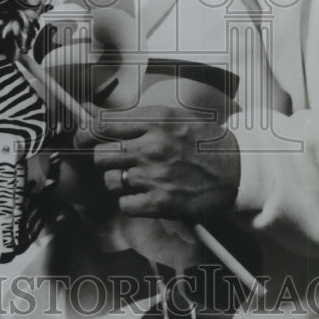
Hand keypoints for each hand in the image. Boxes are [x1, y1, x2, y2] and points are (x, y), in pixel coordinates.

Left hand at [74, 105, 240, 223]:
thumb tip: (90, 114)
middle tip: (119, 159)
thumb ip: (132, 118)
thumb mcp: (171, 117)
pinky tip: (146, 193)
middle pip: (101, 155)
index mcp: (156, 120)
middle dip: (106, 158)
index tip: (80, 137)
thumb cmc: (202, 141)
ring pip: (111, 180)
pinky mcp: (162, 203)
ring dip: (119, 180)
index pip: (103, 124)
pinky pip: (125, 204)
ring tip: (138, 176)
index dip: (85, 132)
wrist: (238, 169)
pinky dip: (131, 201)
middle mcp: (154, 146)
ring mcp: (157, 176)